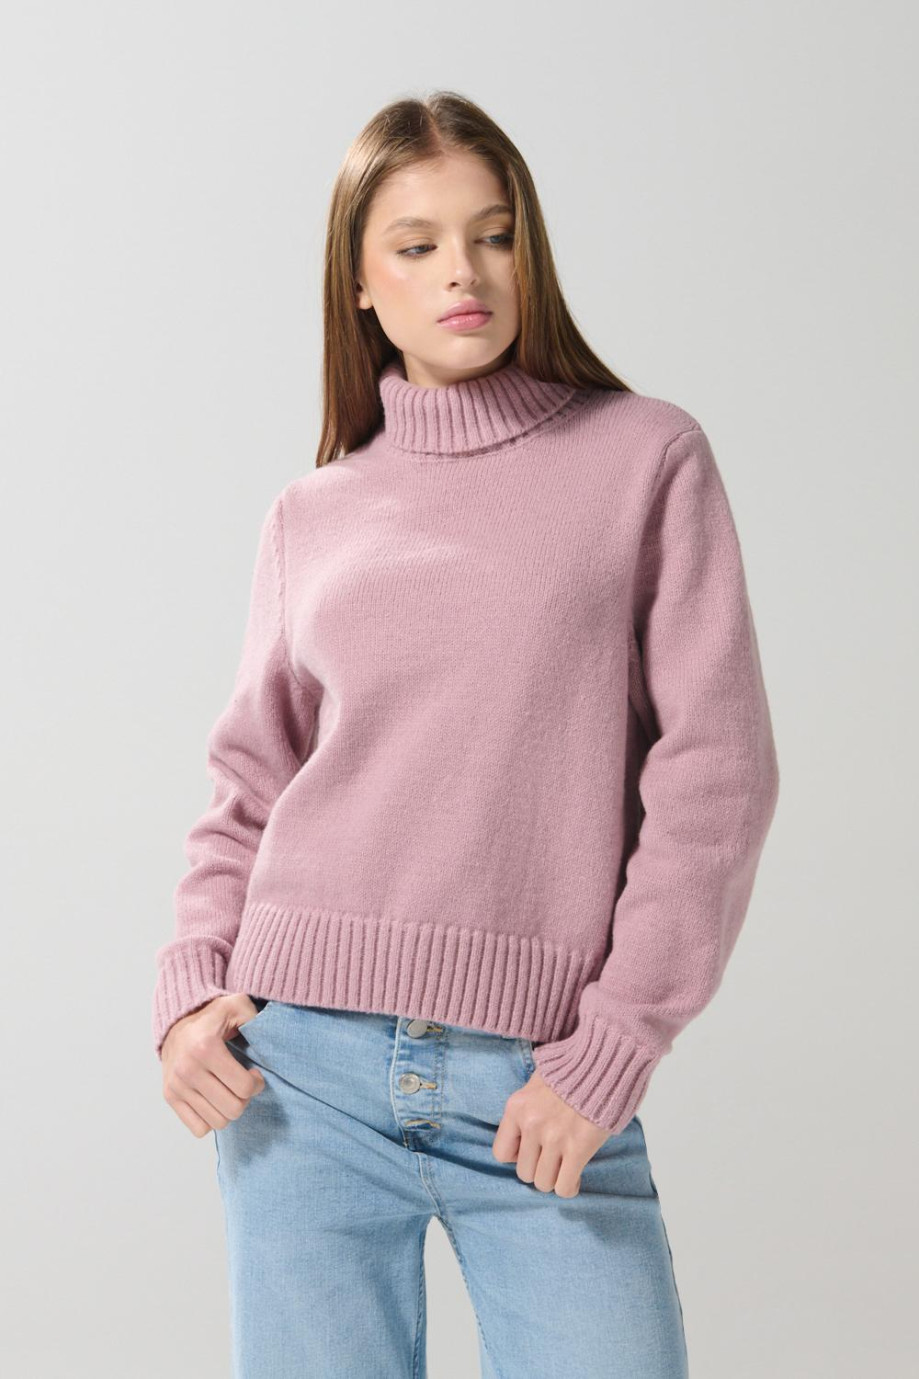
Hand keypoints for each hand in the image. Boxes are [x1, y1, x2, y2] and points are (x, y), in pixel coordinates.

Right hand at [160, 994, 266, 1137]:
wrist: (175, 1024)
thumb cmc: (212, 1017)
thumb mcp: (236, 1005)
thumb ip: (255, 1017)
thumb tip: (268, 1039)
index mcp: (206, 1048)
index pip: (244, 1087)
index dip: (257, 1084)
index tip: (254, 1074)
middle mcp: (188, 1070)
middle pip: (233, 1109)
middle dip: (245, 1099)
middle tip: (243, 1084)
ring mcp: (177, 1086)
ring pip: (218, 1122)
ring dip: (229, 1110)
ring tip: (229, 1092)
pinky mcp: (170, 1097)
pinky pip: (199, 1129)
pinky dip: (211, 1120)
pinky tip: (214, 1101)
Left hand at [492, 1069, 611, 1196]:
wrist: (603, 1062)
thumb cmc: (571, 1070)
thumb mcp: (537, 1082)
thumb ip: (527, 1108)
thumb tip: (522, 1133)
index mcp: (517, 1107)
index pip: (501, 1153)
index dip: (518, 1156)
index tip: (532, 1150)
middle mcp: (531, 1124)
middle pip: (524, 1172)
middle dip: (539, 1169)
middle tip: (553, 1159)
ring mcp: (554, 1138)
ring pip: (543, 1183)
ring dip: (555, 1179)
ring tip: (565, 1167)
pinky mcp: (578, 1148)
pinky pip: (564, 1186)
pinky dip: (569, 1187)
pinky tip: (576, 1176)